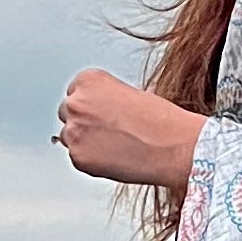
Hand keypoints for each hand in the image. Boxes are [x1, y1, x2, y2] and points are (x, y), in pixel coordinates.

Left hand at [56, 68, 203, 192]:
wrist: (174, 146)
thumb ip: (106, 100)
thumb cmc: (161, 120)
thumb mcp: (131, 94)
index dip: (91, 104)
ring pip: (69, 136)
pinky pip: (77, 158)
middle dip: (83, 121)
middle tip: (107, 131)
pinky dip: (91, 160)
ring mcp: (74, 130)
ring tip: (114, 146)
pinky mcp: (78, 157)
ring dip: (84, 141)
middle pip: (67, 112)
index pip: (75, 90)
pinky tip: (114, 158)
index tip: (102, 113)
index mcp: (90, 80)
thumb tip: (99, 111)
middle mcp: (77, 102)